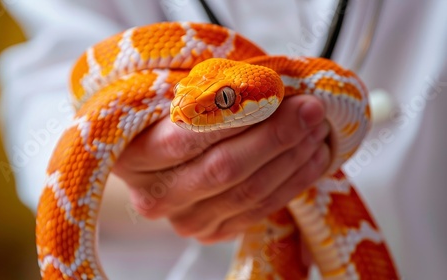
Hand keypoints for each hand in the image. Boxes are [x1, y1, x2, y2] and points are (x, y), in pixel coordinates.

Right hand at [112, 95, 330, 242]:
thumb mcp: (177, 94)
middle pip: (224, 168)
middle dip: (275, 135)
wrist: (163, 158)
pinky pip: (261, 210)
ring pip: (249, 192)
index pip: (188, 135)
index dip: (236, 113)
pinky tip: (313, 155)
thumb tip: (266, 83)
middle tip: (309, 108)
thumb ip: (210, 90)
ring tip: (316, 127)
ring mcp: (184, 220)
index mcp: (133, 154)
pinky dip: (294, 181)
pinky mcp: (212, 233)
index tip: (275, 88)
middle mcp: (155, 196)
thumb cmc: (171, 117)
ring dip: (291, 157)